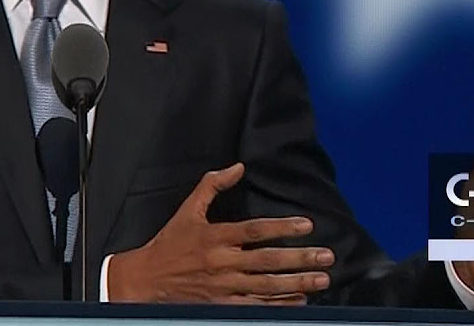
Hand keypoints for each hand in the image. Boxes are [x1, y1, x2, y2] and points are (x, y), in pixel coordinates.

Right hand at [106, 163, 333, 303]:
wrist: (146, 280)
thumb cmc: (169, 242)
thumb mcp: (187, 210)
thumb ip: (212, 186)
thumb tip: (238, 167)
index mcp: (215, 236)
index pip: (255, 230)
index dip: (282, 227)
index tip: (307, 226)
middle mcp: (222, 262)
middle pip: (267, 261)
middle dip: (300, 259)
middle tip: (327, 256)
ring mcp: (223, 287)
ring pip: (266, 286)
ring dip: (297, 283)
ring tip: (322, 279)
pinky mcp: (221, 305)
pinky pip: (256, 307)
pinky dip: (279, 304)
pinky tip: (300, 300)